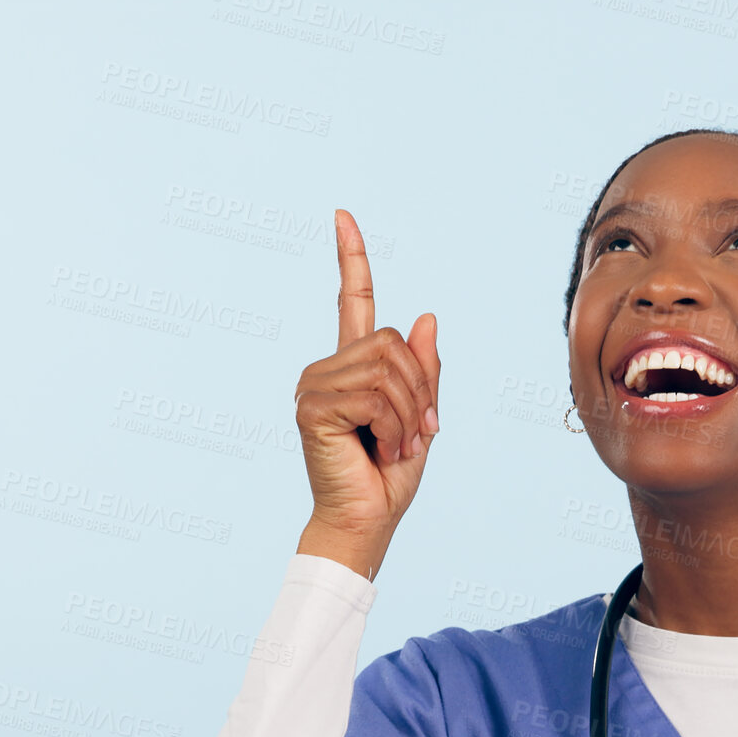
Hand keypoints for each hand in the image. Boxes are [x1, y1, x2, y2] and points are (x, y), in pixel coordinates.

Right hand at [292, 209, 441, 579]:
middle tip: (417, 434)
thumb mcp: (423, 416)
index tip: (343, 216)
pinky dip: (395, 426)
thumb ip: (423, 369)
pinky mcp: (312, 406)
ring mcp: (314, 385)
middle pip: (392, 344)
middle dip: (420, 391)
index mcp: (352, 367)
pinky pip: (376, 395)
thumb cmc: (390, 475)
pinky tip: (381, 451)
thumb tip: (425, 314)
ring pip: (388, 368)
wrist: (367, 521)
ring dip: (410, 414)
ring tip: (396, 446)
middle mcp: (326, 369)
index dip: (351, 258)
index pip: (350, 301)